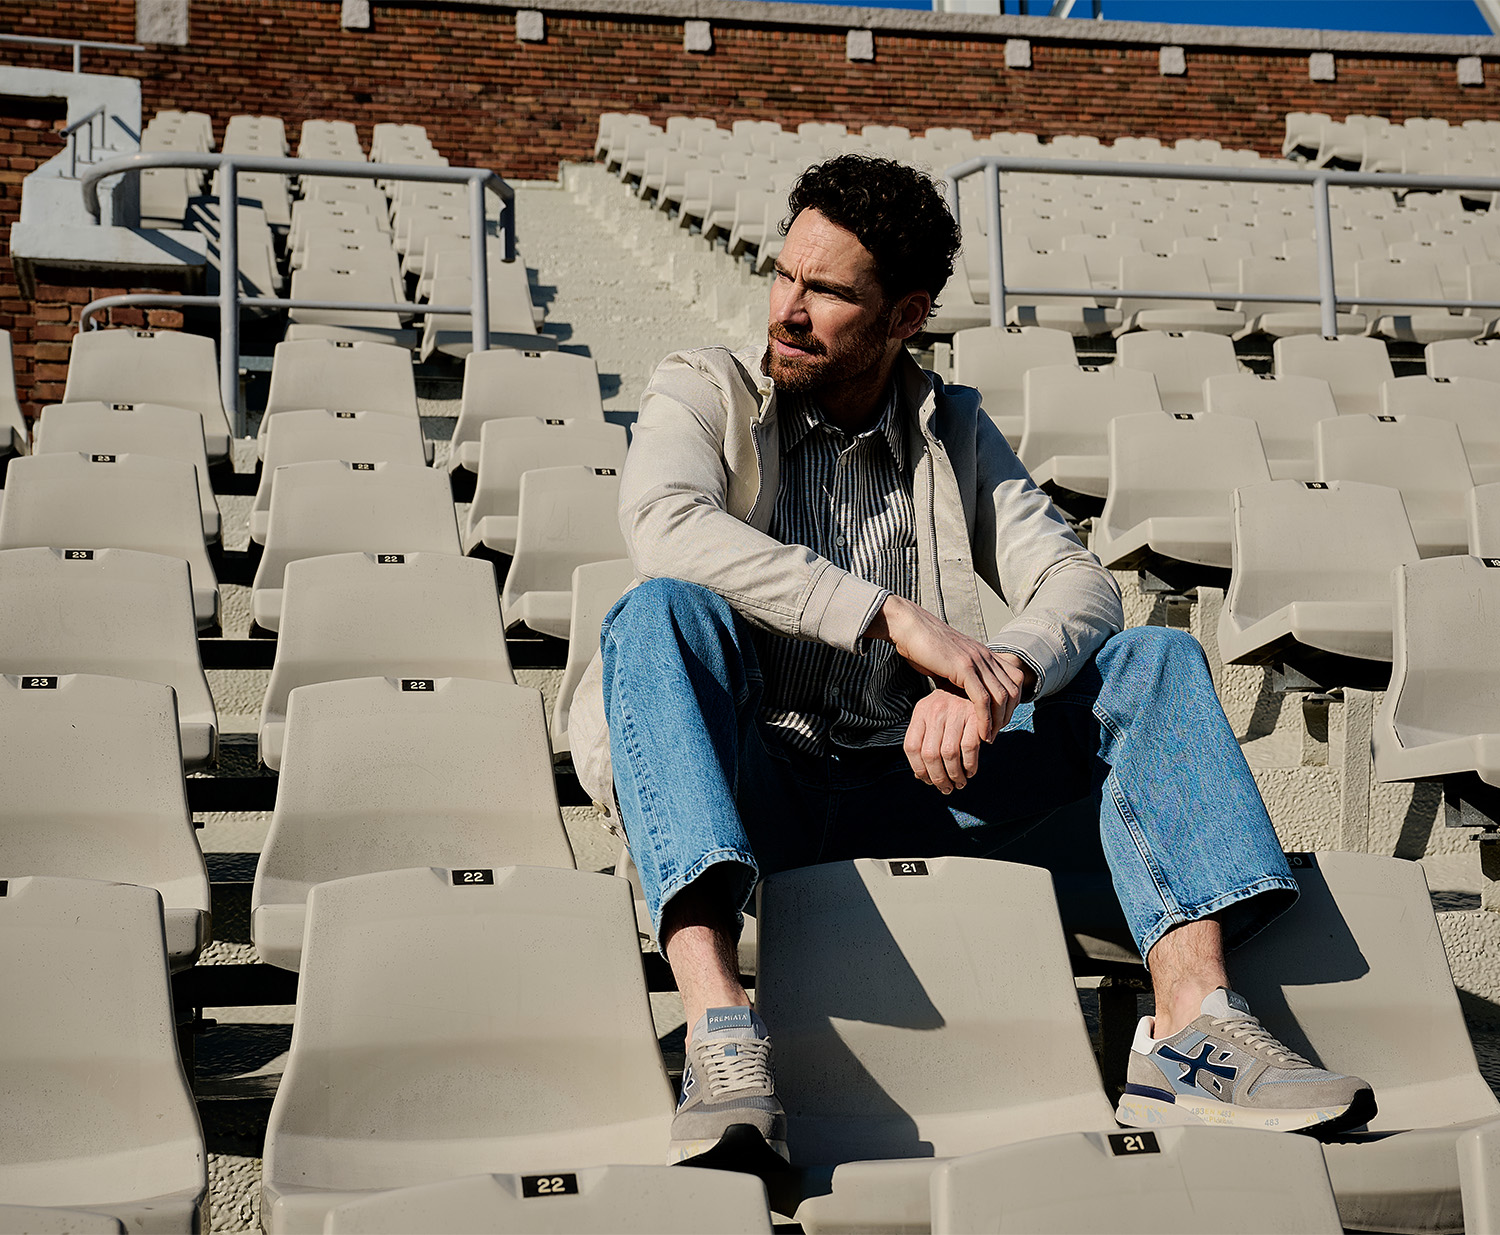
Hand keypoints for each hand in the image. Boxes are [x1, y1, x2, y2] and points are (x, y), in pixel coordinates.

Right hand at [866, 594, 1032, 741]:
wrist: (909, 627)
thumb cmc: (923, 647)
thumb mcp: (950, 662)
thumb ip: (961, 675)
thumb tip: (961, 692)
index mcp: (985, 653)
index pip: (1015, 680)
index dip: (1012, 703)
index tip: (999, 721)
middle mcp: (986, 655)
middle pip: (1013, 690)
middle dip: (1007, 716)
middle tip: (995, 733)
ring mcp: (976, 660)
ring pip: (1001, 696)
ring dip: (998, 721)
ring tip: (989, 737)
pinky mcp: (963, 667)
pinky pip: (983, 698)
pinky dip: (985, 719)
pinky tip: (981, 732)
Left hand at [904, 687, 985, 792]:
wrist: (977, 683)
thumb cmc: (952, 707)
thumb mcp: (932, 716)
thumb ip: (925, 742)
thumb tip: (920, 777)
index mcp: (921, 711)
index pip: (911, 747)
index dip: (919, 769)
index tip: (928, 781)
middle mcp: (935, 710)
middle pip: (930, 755)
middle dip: (938, 778)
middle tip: (946, 788)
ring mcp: (955, 711)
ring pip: (949, 754)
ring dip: (955, 775)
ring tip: (959, 783)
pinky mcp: (975, 715)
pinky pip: (969, 747)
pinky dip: (970, 765)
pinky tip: (971, 771)